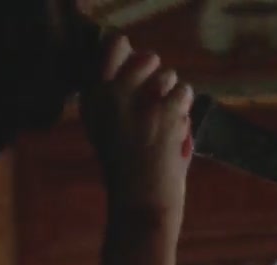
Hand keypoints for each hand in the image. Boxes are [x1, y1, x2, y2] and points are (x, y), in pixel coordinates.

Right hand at [79, 34, 194, 221]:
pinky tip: (173, 134)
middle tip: (155, 109)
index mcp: (92, 100)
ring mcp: (135, 101)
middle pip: (146, 58)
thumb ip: (117, 95)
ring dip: (173, 98)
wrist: (138, 206)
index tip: (139, 80)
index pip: (114, 46)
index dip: (133, 56)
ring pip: (169, 76)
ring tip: (163, 128)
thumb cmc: (127, 172)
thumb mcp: (107, 131)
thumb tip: (140, 54)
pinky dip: (184, 111)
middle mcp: (108, 95)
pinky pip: (183, 92)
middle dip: (159, 79)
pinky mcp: (160, 112)